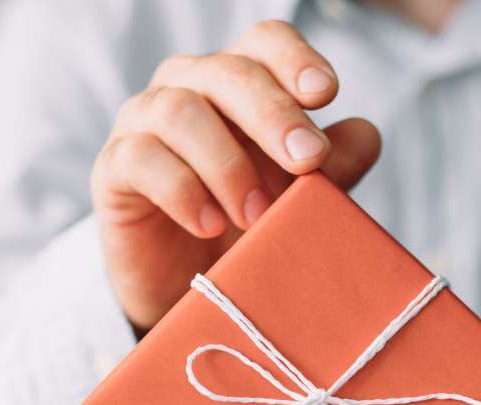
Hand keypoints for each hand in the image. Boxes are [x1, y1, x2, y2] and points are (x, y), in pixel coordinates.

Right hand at [91, 20, 380, 334]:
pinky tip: (210, 224)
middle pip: (229, 72)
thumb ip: (333, 167)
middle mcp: (189, 87)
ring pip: (180, 111)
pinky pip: (141, 159)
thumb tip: (366, 134)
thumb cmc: (249, 224)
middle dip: (273, 114)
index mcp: (239, 82)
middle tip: (307, 160)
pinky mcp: (114, 169)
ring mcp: (144, 123)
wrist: (192, 285)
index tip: (326, 93)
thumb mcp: (301, 198)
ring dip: (228, 164)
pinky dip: (182, 191)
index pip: (264, 43)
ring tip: (258, 216)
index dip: (295, 59)